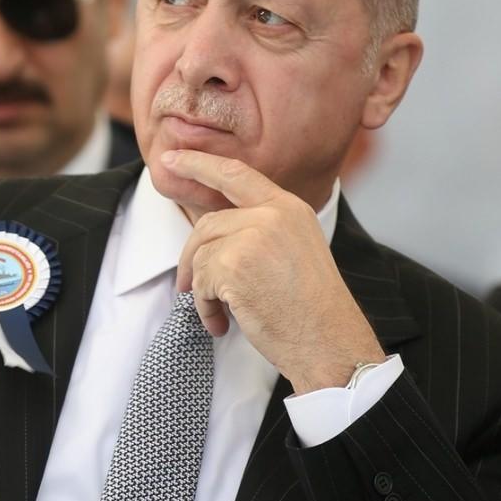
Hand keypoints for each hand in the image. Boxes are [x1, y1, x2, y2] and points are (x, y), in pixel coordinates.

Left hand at [163, 150, 384, 392]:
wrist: (328, 341)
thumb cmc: (311, 308)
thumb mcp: (294, 250)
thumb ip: (260, 230)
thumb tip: (210, 233)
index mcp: (289, 207)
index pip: (235, 173)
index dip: (199, 163)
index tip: (171, 158)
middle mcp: (272, 214)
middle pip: (208, 224)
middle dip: (190, 256)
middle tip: (184, 285)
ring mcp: (253, 236)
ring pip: (201, 255)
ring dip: (203, 290)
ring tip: (220, 313)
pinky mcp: (234, 264)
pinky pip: (200, 282)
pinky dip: (205, 308)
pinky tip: (222, 323)